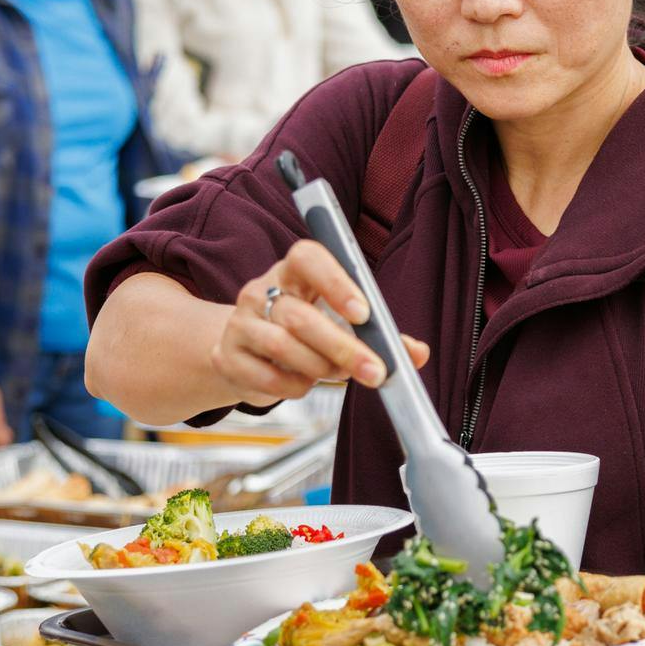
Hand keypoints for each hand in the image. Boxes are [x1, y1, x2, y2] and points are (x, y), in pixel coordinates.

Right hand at [214, 241, 430, 404]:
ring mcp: (240, 323)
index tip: (364, 313)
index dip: (336, 283)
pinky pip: (268, 377)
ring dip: (320, 368)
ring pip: (284, 347)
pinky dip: (295, 387)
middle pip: (300, 317)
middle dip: (343, 347)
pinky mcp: (227, 357)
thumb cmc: (302, 331)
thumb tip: (417, 353)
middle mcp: (261, 291)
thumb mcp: (339, 323)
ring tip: (337, 373)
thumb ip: (380, 334)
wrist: (245, 352)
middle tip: (375, 370)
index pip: (308, 258)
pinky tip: (303, 382)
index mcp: (293, 272)